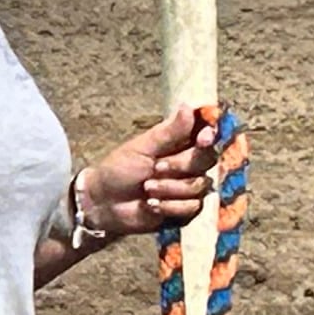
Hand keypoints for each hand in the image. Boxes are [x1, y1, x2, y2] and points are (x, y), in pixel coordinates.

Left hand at [80, 104, 218, 239]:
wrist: (104, 202)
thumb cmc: (119, 169)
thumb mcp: (141, 148)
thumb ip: (168, 132)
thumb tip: (187, 106)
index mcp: (180, 143)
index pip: (208, 134)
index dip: (210, 136)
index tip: (202, 139)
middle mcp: (190, 162)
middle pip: (208, 159)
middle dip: (181, 165)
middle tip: (155, 168)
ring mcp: (189, 185)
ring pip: (200, 185)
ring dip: (170, 188)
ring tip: (147, 188)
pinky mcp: (185, 208)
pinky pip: (193, 206)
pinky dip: (170, 206)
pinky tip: (152, 205)